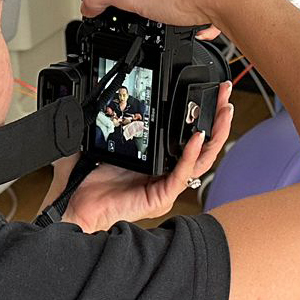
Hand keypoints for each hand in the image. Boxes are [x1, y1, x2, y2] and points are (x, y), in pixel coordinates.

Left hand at [59, 83, 233, 232]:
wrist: (74, 206)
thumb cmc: (86, 181)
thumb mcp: (101, 140)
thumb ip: (109, 119)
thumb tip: (105, 93)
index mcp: (157, 162)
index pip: (188, 137)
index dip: (203, 116)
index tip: (210, 93)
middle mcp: (167, 175)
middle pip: (203, 146)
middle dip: (218, 119)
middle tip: (225, 94)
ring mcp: (167, 187)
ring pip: (201, 160)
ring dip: (215, 134)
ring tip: (223, 112)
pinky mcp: (161, 196)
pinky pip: (182, 174)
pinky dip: (190, 154)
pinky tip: (196, 138)